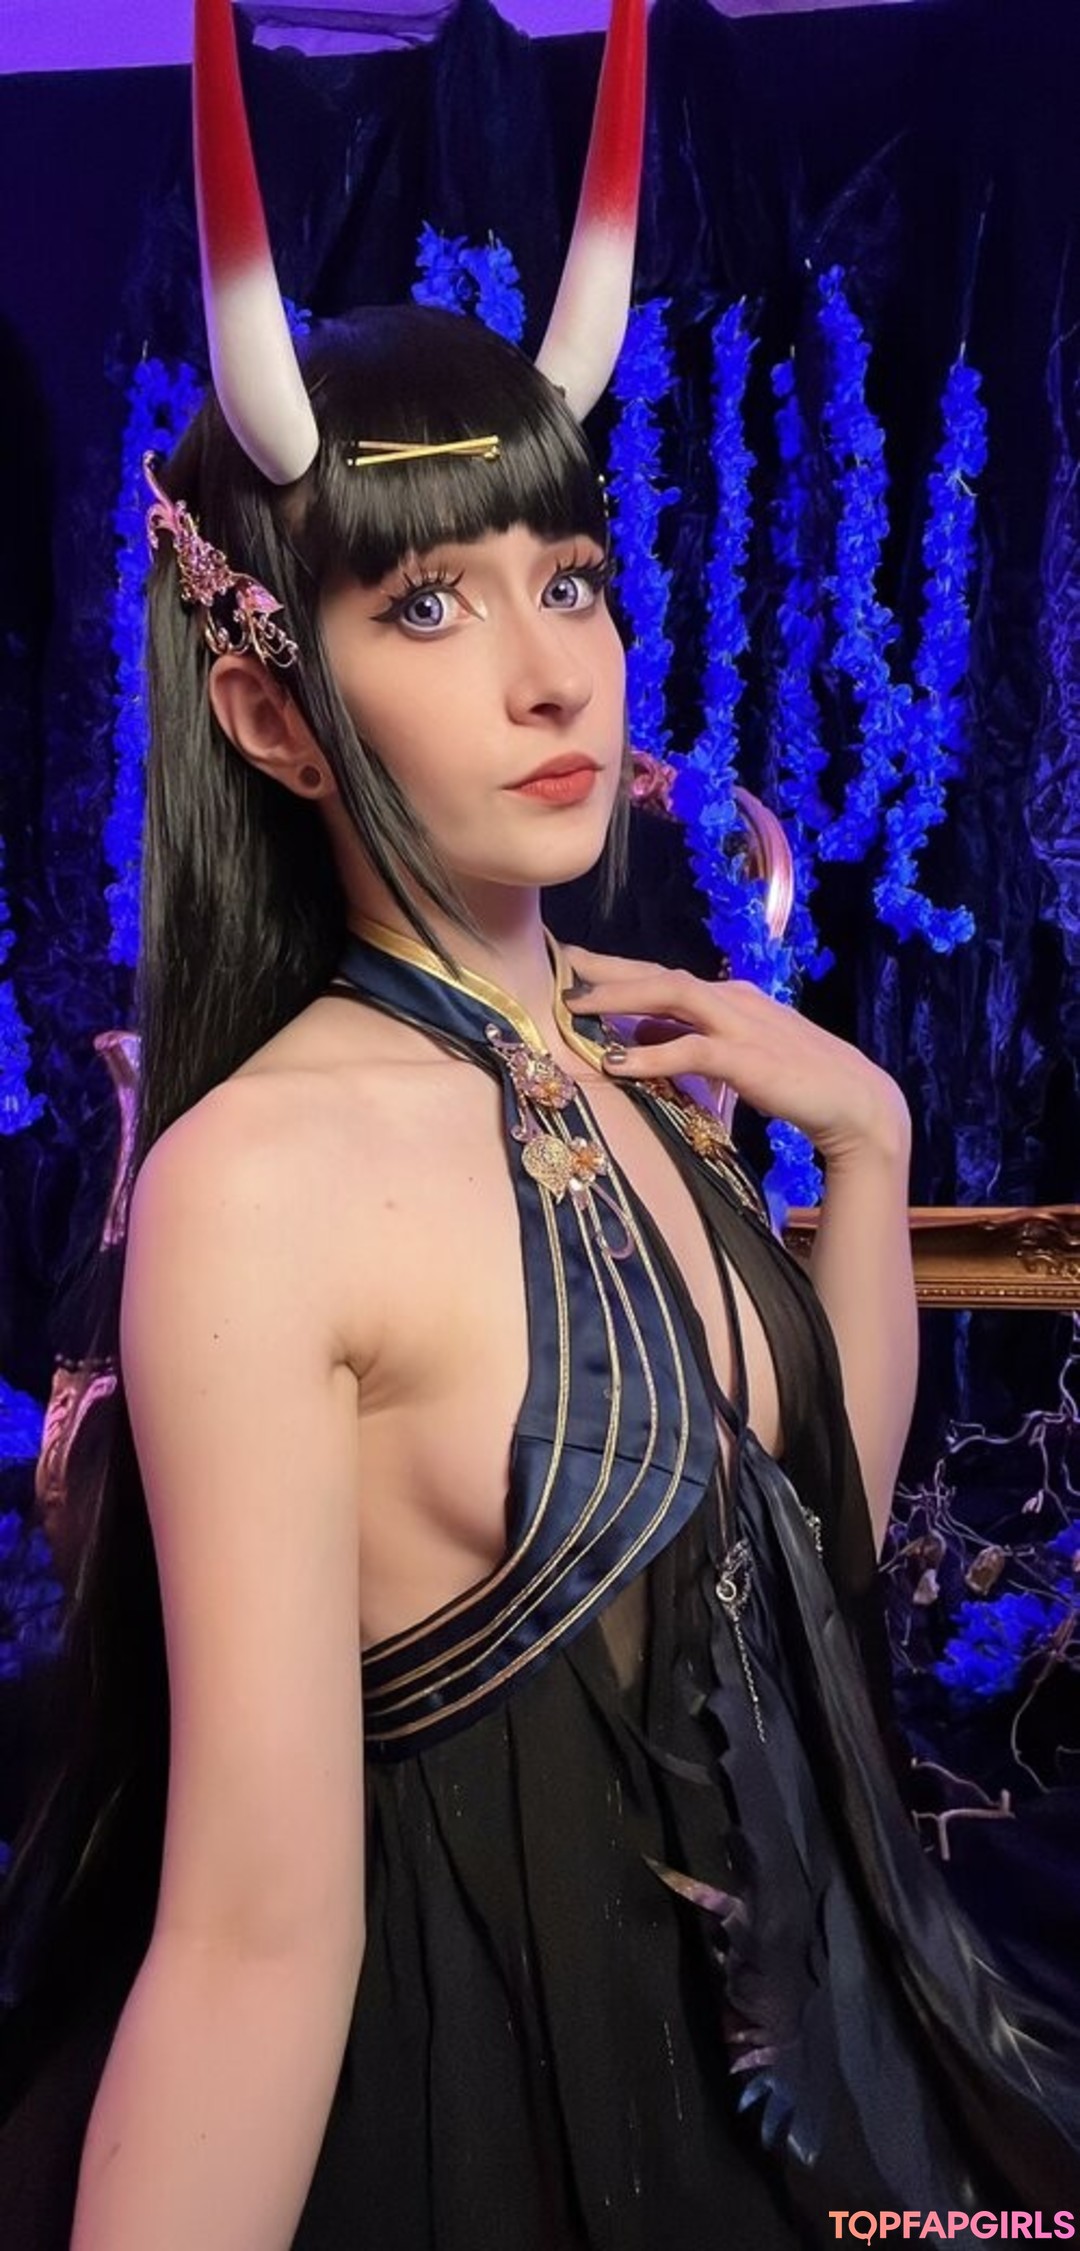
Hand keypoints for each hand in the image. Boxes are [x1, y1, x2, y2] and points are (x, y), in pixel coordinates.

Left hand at [562, 946, 909, 1169]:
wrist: (856, 1101)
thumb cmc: (799, 1080)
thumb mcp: (740, 1053)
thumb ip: (693, 1040)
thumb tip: (641, 1037)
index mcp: (733, 997)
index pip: (668, 975)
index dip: (620, 970)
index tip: (577, 965)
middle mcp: (734, 999)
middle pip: (662, 975)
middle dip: (609, 971)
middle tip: (561, 969)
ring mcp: (742, 1025)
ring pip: (672, 996)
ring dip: (621, 999)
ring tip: (576, 1007)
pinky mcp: (748, 1058)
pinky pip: (690, 1050)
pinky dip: (651, 1053)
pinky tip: (618, 1064)